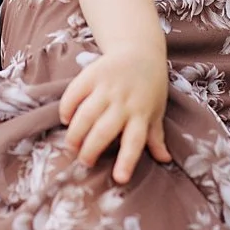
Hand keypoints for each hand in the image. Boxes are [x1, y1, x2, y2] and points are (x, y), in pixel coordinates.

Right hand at [58, 48, 171, 183]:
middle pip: (104, 131)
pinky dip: (67, 108)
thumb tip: (165, 160)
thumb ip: (156, 136)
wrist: (140, 50)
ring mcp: (106, 87)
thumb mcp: (157, 110)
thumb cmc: (150, 86)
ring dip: (75, 133)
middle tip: (84, 162)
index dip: (126, 161)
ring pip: (86, 114)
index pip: (135, 141)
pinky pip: (74, 94)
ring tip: (71, 145)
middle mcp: (124, 102)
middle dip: (90, 150)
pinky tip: (65, 119)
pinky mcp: (91, 74)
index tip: (119, 179)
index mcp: (141, 114)